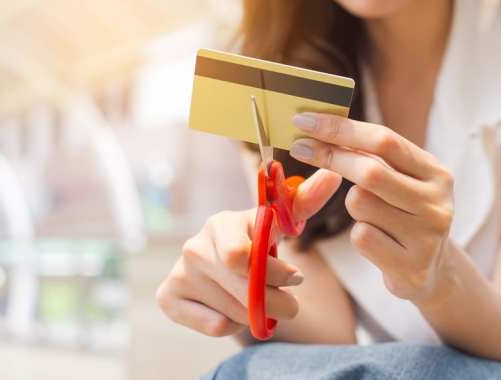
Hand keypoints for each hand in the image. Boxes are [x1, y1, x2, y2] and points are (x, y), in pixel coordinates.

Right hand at [156, 168, 341, 336]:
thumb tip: (333, 175)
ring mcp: (178, 273)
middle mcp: (194, 246)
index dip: (274, 274)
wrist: (227, 266)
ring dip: (257, 314)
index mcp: (221, 224)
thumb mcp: (281, 225)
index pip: (243, 257)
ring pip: (233, 311)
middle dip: (277, 301)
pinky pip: (214, 325)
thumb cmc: (257, 241)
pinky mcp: (168, 297)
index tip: (296, 277)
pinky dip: (232, 324)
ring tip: (258, 299)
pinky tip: (231, 308)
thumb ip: (304, 203)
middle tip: (289, 302)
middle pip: (242, 289)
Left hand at [290, 112, 455, 306]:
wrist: (431, 272)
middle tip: (300, 147)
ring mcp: (427, 236)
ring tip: (373, 217)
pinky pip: (361, 237)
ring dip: (352, 205)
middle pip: (370, 171)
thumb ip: (374, 156)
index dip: (341, 128)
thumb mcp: (403, 182)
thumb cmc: (405, 216)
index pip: (385, 141)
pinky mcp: (411, 266)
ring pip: (360, 204)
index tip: (305, 119)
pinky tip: (378, 243)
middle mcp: (437, 202)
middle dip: (331, 156)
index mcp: (437, 173)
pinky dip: (359, 236)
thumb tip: (321, 125)